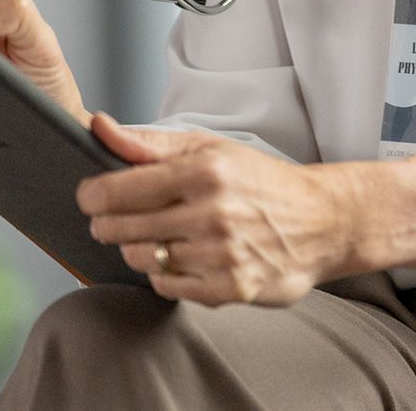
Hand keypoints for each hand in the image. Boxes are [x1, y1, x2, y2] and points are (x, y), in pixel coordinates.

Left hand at [78, 114, 356, 306]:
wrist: (323, 221)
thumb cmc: (262, 182)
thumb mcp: (212, 149)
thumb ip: (150, 143)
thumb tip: (99, 127)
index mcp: (205, 172)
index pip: (116, 190)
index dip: (91, 195)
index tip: (92, 195)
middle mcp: (212, 214)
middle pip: (119, 228)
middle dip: (108, 222)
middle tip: (119, 217)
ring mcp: (221, 254)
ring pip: (139, 259)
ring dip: (139, 248)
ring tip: (159, 234)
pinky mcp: (229, 288)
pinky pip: (166, 286)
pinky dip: (167, 273)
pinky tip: (185, 256)